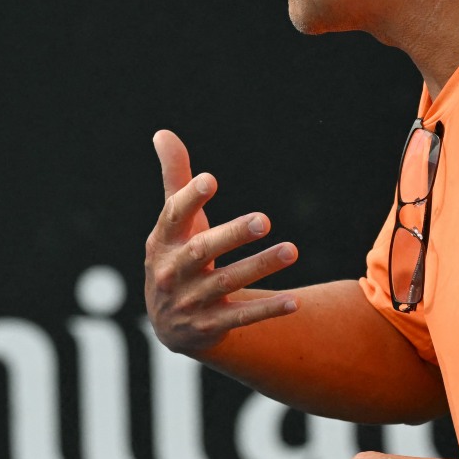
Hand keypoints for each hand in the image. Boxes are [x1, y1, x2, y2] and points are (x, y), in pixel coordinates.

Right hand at [143, 130, 300, 355]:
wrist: (169, 325)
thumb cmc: (177, 257)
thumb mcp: (173, 223)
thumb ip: (174, 179)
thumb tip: (163, 133)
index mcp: (163, 241)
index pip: (174, 216)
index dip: (190, 198)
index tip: (211, 179)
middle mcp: (172, 271)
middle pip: (203, 250)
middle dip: (232, 234)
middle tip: (264, 219)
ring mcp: (190, 301)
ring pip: (227, 282)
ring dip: (260, 266)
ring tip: (292, 250)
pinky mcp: (210, 326)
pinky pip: (241, 317)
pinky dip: (267, 310)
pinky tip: (295, 302)